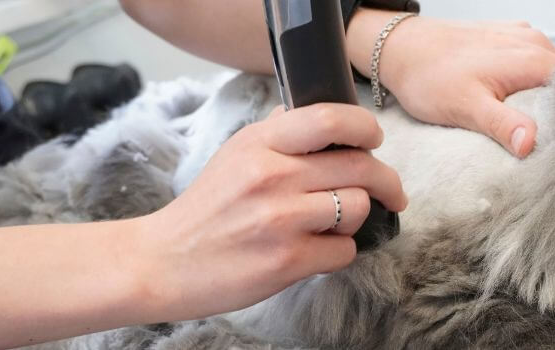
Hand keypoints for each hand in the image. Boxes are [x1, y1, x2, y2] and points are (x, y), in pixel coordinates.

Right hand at [130, 104, 406, 320]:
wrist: (163, 262)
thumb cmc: (205, 210)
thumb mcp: (234, 155)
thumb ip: (276, 133)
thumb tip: (316, 115)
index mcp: (260, 143)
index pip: (330, 119)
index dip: (365, 127)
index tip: (375, 140)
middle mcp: (272, 175)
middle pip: (360, 166)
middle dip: (386, 181)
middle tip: (392, 192)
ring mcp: (281, 219)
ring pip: (358, 208)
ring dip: (355, 219)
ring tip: (334, 224)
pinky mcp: (287, 260)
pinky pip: (345, 250)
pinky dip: (338, 253)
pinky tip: (317, 250)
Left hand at [351, 11, 554, 157]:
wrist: (401, 48)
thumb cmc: (430, 76)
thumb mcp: (466, 107)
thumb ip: (502, 124)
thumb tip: (531, 143)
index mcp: (532, 59)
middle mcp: (534, 43)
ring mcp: (523, 38)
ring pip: (553, 73)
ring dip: (551, 97)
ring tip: (542, 125)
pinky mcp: (510, 39)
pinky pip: (536, 62)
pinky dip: (535, 83)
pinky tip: (524, 103)